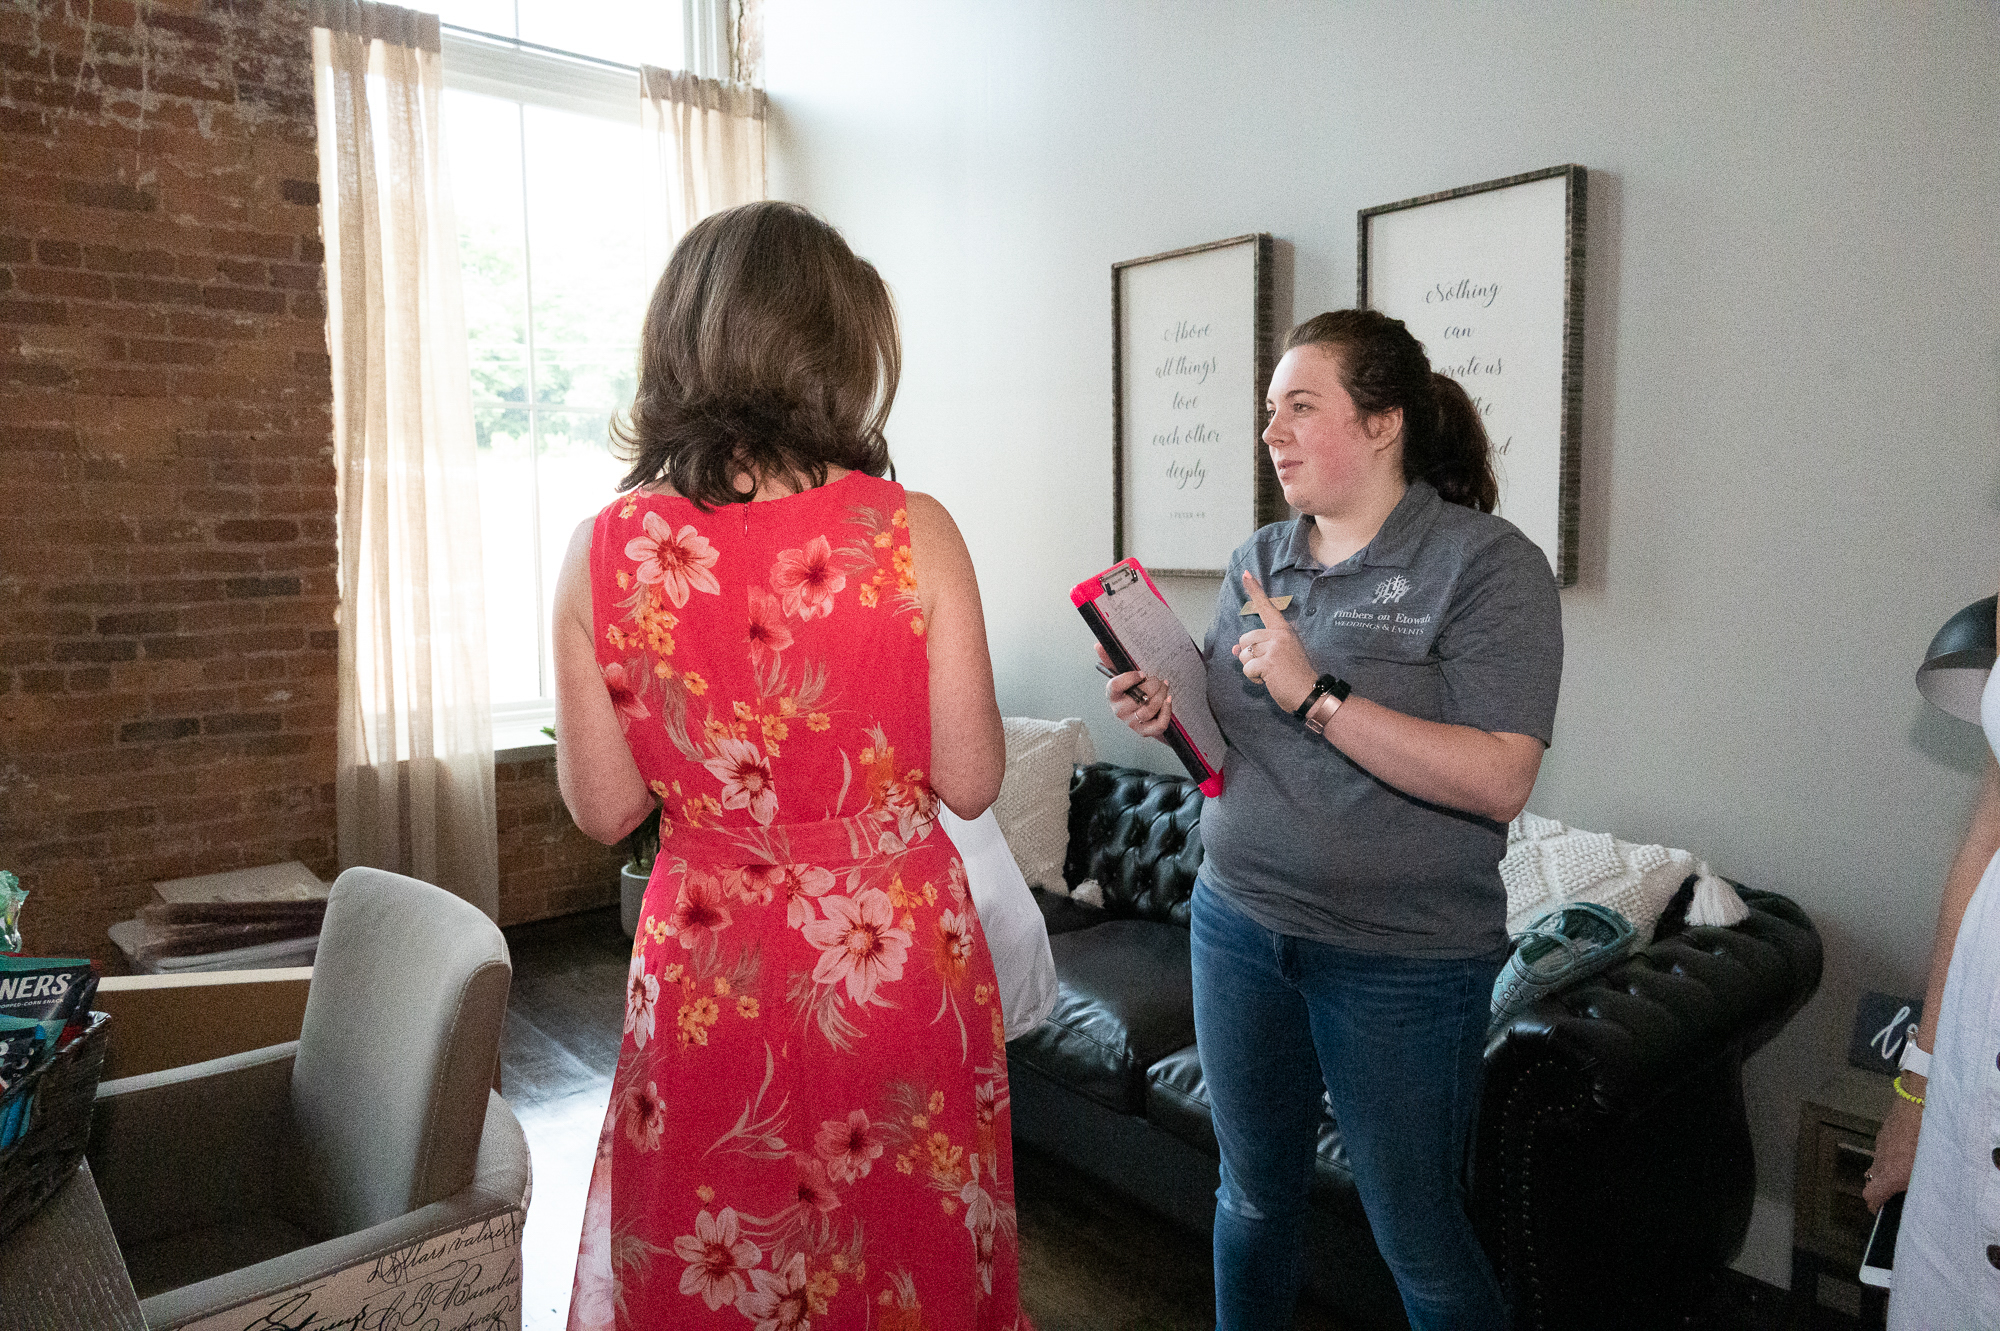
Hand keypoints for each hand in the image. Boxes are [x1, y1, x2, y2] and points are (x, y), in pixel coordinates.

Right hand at [1096, 643, 1171, 738]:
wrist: (1143, 716)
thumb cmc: (1132, 692)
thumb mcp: (1122, 676)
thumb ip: (1111, 660)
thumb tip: (1098, 644)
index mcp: (1112, 695)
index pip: (1115, 685)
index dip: (1131, 678)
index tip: (1142, 673)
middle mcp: (1119, 710)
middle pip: (1140, 696)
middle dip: (1155, 684)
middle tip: (1159, 679)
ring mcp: (1132, 723)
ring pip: (1151, 708)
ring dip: (1163, 695)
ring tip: (1165, 687)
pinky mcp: (1145, 732)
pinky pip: (1159, 723)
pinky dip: (1167, 710)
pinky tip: (1168, 700)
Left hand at [1230, 572, 1316, 712]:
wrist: (1310, 694)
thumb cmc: (1293, 677)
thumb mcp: (1276, 658)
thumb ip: (1257, 650)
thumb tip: (1235, 650)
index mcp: (1284, 631)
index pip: (1267, 608)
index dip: (1255, 591)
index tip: (1246, 574)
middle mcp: (1279, 635)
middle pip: (1245, 639)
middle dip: (1250, 656)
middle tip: (1270, 666)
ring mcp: (1274, 647)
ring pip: (1244, 655)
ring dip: (1252, 668)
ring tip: (1270, 673)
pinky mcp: (1269, 661)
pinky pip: (1247, 669)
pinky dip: (1254, 679)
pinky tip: (1269, 680)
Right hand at [1865, 1091, 1922, 1211]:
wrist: (1918, 1106)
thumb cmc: (1926, 1139)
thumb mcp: (1929, 1171)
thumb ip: (1917, 1185)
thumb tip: (1914, 1194)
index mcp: (1890, 1175)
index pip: (1870, 1196)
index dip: (1873, 1205)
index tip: (1879, 1209)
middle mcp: (1881, 1162)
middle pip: (1872, 1180)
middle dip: (1881, 1187)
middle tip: (1895, 1190)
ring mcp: (1880, 1145)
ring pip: (1879, 1163)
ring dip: (1888, 1168)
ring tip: (1907, 1167)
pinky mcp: (1884, 1133)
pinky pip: (1885, 1148)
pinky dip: (1893, 1153)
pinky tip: (1909, 1148)